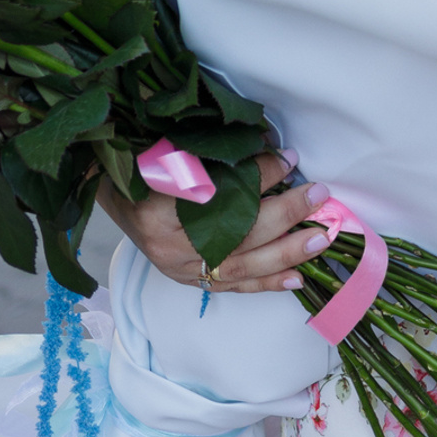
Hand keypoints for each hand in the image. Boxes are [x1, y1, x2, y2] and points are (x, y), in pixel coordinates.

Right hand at [96, 151, 339, 294]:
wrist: (117, 196)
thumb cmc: (149, 169)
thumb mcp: (175, 156)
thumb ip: (219, 159)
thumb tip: (274, 150)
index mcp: (157, 209)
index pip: (218, 195)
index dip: (258, 176)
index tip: (289, 158)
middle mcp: (167, 246)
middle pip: (233, 235)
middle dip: (282, 215)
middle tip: (317, 195)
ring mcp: (177, 269)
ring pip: (238, 267)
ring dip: (284, 253)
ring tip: (319, 239)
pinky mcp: (187, 281)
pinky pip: (231, 285)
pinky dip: (265, 283)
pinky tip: (296, 277)